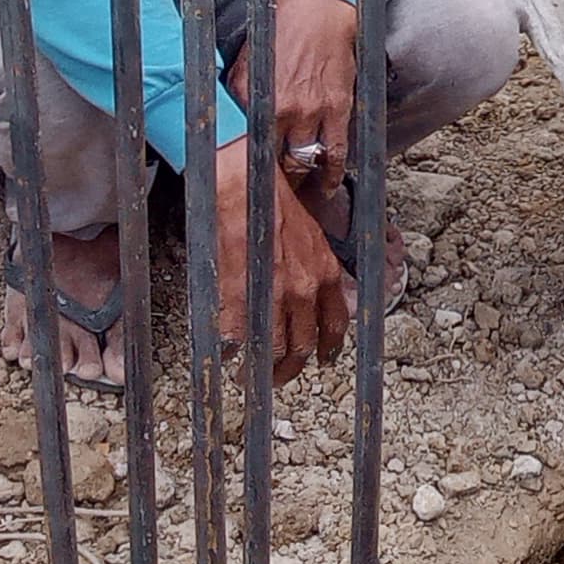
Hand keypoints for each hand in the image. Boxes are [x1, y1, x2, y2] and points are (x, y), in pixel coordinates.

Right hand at [208, 146, 354, 381]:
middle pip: (303, 345)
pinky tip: (227, 354)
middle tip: (277, 379)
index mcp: (326, 274)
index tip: (322, 361)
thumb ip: (315, 270)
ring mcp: (273, 293)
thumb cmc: (274, 204)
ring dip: (261, 369)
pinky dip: (233, 349)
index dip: (329, 349)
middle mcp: (306, 288)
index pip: (335, 325)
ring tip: (248, 378)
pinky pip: (239, 334)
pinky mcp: (241, 292)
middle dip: (290, 369)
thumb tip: (310, 295)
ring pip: (273, 347)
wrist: (246, 185)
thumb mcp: (311, 238)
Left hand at [252, 0, 361, 216]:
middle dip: (270, 185)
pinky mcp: (338, 109)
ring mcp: (312, 112)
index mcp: (253, 100)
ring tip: (294, 198)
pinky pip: (337, 154)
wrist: (317, 9)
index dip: (244, 173)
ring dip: (299, 184)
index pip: (243, 150)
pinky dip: (331, 176)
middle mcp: (281, 110)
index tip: (242, 188)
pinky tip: (326, 189)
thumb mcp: (242, 65)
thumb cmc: (278, 32)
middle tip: (267, 200)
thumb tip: (228, 128)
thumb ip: (237, 99)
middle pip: (273, 164)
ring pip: (303, 164)